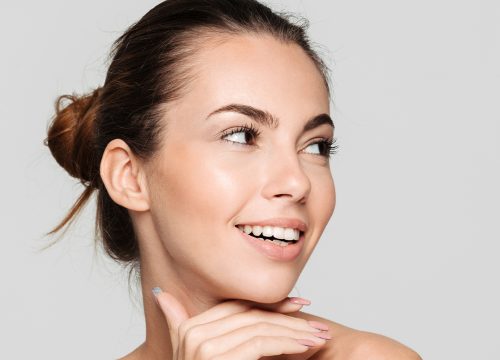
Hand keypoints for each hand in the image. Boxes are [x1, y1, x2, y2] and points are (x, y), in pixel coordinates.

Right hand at [153, 288, 331, 358]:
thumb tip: (160, 292)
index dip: (271, 305)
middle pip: (252, 315)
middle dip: (288, 318)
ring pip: (260, 327)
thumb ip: (178, 321)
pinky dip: (288, 343)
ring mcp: (202, 344)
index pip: (239, 308)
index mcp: (190, 327)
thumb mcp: (192, 353)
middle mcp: (193, 332)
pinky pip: (261, 343)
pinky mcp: (215, 355)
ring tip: (318, 336)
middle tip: (316, 323)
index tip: (298, 306)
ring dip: (294, 331)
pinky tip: (306, 347)